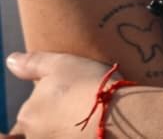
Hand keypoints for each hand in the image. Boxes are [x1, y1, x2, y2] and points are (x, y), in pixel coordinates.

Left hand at [7, 51, 124, 138]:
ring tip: (93, 116)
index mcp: (28, 115)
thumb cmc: (90, 85)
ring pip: (57, 134)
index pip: (29, 113)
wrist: (122, 115)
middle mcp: (36, 137)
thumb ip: (33, 64)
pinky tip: (97, 127)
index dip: (46, 105)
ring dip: (68, 128)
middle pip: (41, 128)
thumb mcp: (62, 64)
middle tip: (81, 105)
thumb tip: (11, 60)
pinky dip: (81, 135)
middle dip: (56, 118)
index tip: (67, 98)